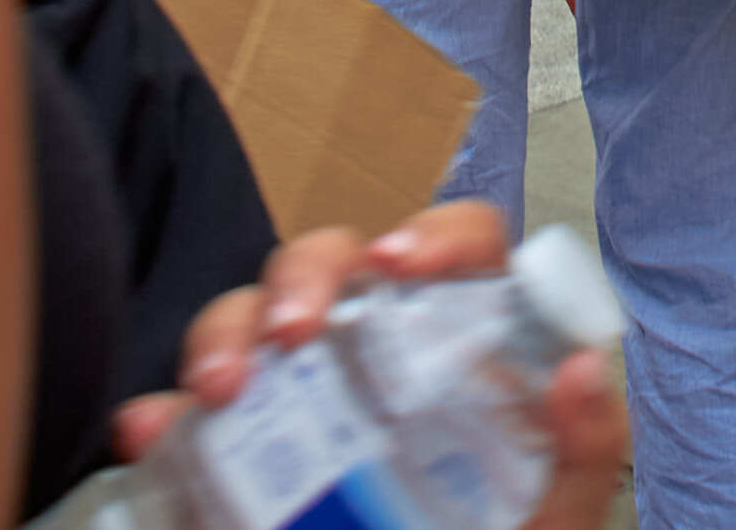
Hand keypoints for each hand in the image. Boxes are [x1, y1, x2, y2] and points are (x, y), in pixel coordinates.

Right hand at [114, 203, 627, 529]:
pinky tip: (150, 429)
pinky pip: (187, 413)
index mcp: (467, 340)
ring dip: (228, 329)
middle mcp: (382, 346)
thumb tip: (585, 369)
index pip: (464, 243)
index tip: (404, 264)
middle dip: (305, 276)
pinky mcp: (242, 454)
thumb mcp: (554, 518)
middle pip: (341, 260)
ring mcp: (305, 395)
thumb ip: (585, 454)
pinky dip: (162, 413)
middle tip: (293, 332)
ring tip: (221, 387)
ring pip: (256, 315)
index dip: (438, 234)